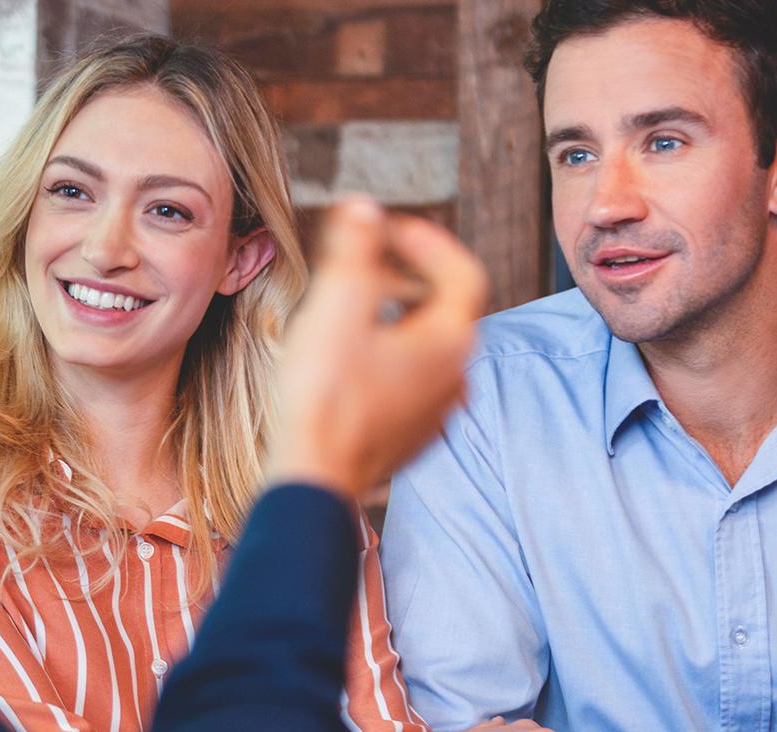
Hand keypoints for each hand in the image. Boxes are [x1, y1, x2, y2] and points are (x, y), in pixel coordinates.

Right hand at [267, 196, 486, 498]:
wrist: (313, 478)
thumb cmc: (324, 396)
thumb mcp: (337, 305)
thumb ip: (354, 248)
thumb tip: (363, 209)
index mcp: (451, 341)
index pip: (462, 272)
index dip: (430, 242)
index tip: (390, 228)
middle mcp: (456, 377)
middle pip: (447, 311)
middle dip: (411, 278)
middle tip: (370, 260)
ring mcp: (436, 413)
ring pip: (429, 350)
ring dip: (400, 319)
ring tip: (357, 307)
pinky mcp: (411, 439)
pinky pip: (411, 385)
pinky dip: (390, 359)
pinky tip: (352, 360)